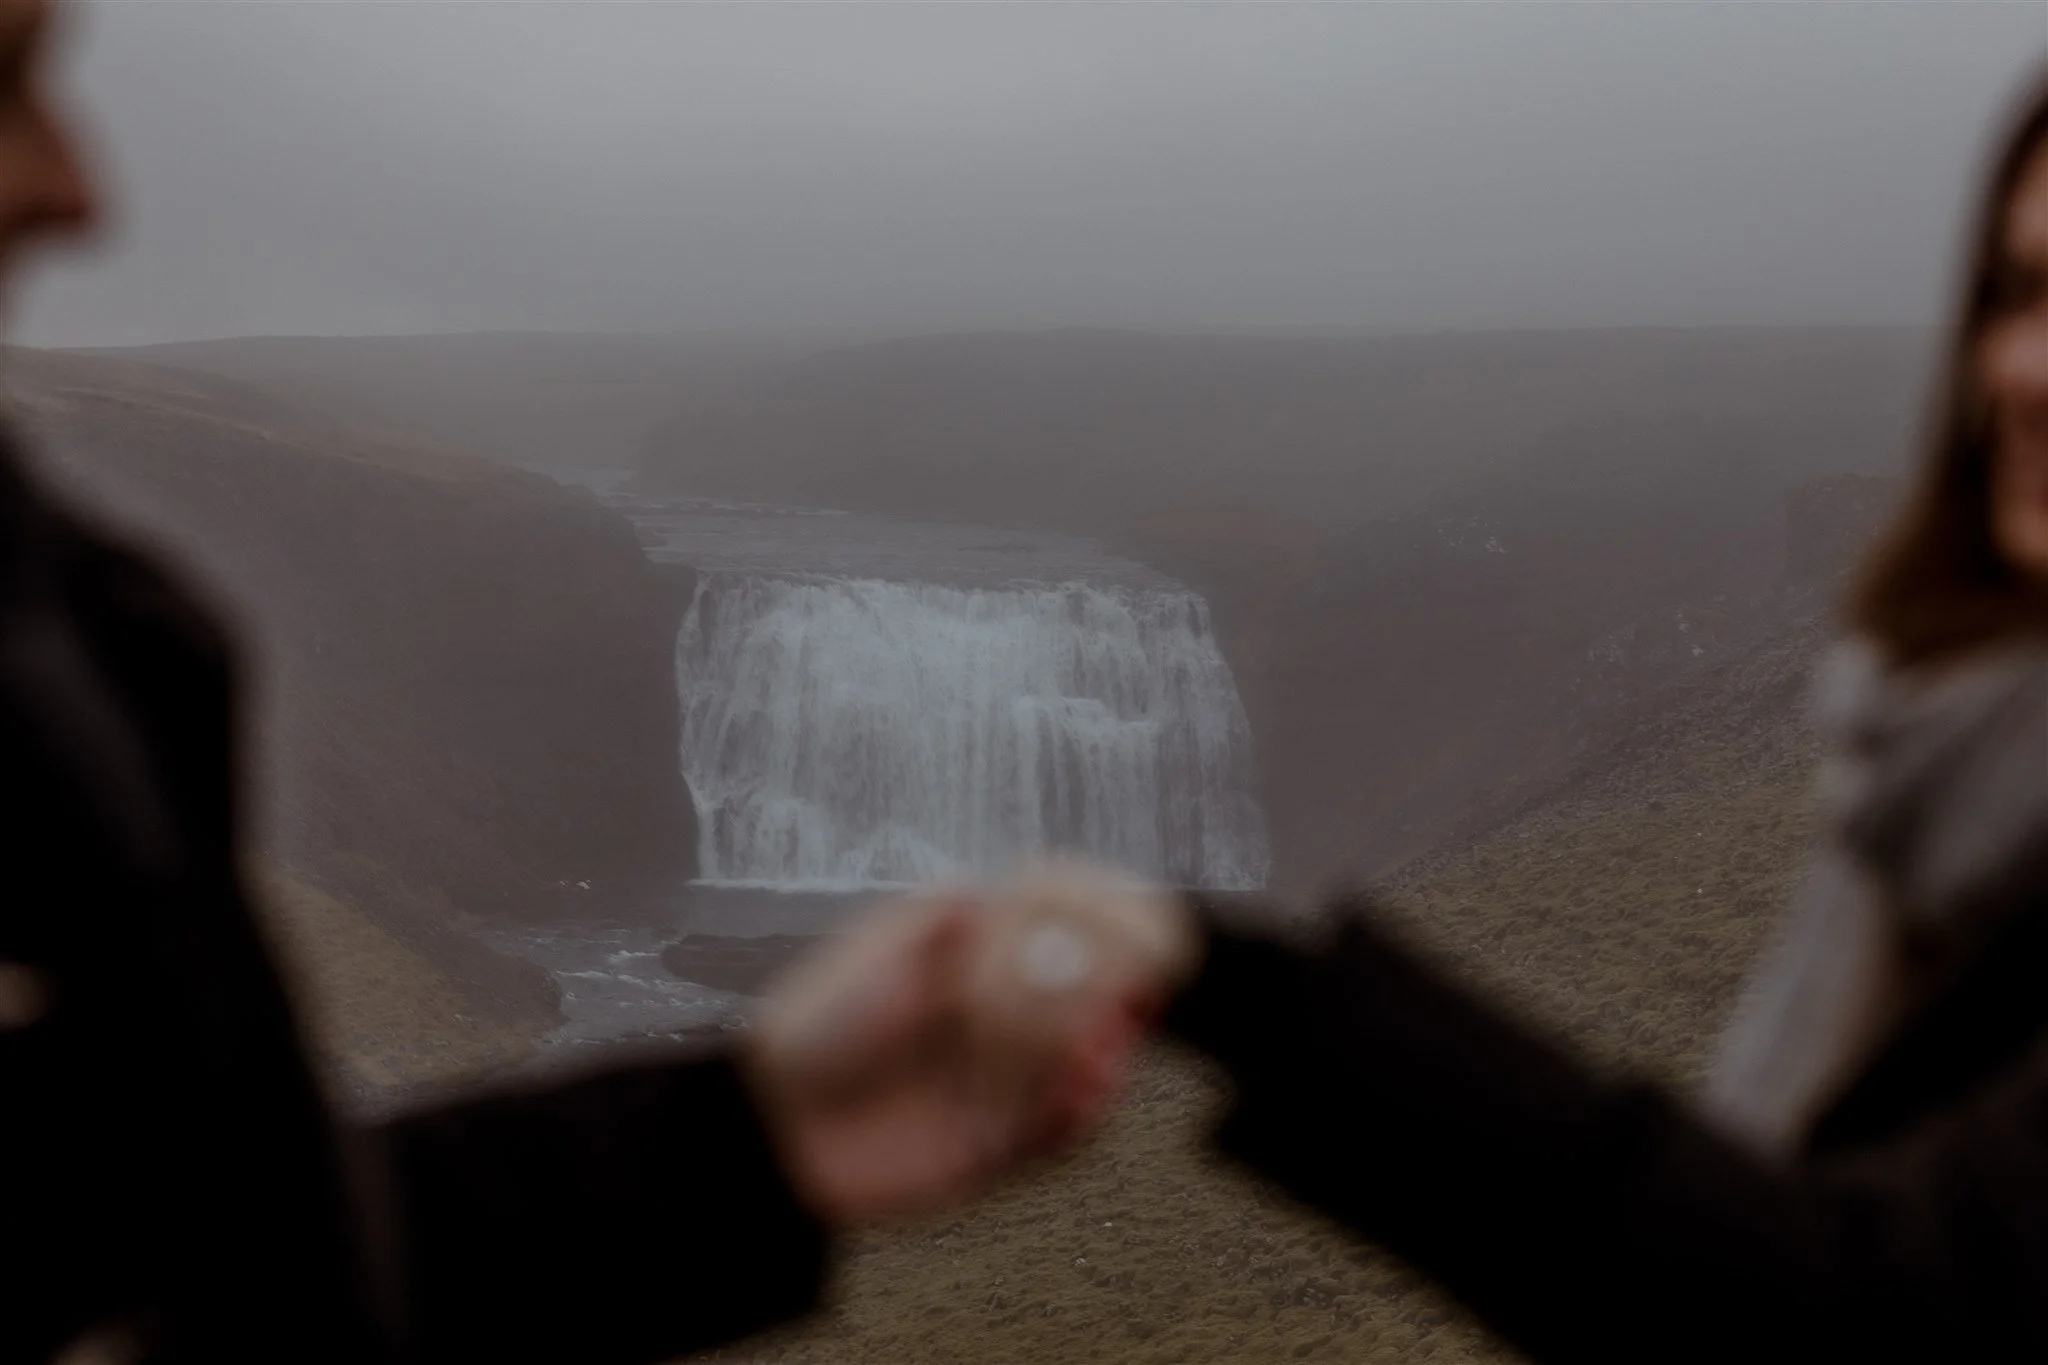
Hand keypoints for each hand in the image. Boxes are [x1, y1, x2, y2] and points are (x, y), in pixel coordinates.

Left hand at [742, 862, 1195, 1226]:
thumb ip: (941, 919)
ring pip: (1088, 1063)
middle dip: (1119, 991)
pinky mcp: (1003, 1141)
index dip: (1106, 922)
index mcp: (979, 954)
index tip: (1134, 923)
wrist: (778, 1123)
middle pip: (1094, 995)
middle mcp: (1004, 1012)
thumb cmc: (815, 1026)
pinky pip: (1065, 1133)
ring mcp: (1008, 1077)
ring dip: (1108, 1054)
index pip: (1065, 927)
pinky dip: (1085, 1115)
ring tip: (1104, 1054)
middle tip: (1135, 993)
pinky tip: (1084, 1095)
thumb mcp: (877, 951)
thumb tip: (993, 892)